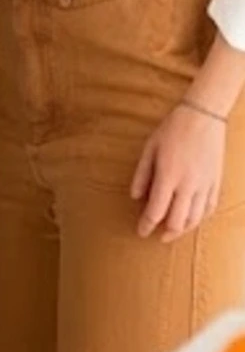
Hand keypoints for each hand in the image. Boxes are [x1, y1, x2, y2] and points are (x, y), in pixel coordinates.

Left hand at [132, 104, 228, 241]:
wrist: (203, 116)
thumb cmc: (173, 129)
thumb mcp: (149, 148)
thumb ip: (142, 174)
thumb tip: (135, 197)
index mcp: (169, 176)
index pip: (156, 210)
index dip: (146, 224)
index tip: (140, 231)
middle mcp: (188, 185)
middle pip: (177, 221)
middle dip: (165, 233)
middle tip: (156, 235)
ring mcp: (205, 185)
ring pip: (195, 218)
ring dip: (183, 229)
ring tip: (172, 231)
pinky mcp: (216, 182)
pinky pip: (209, 208)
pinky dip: (199, 218)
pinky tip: (192, 219)